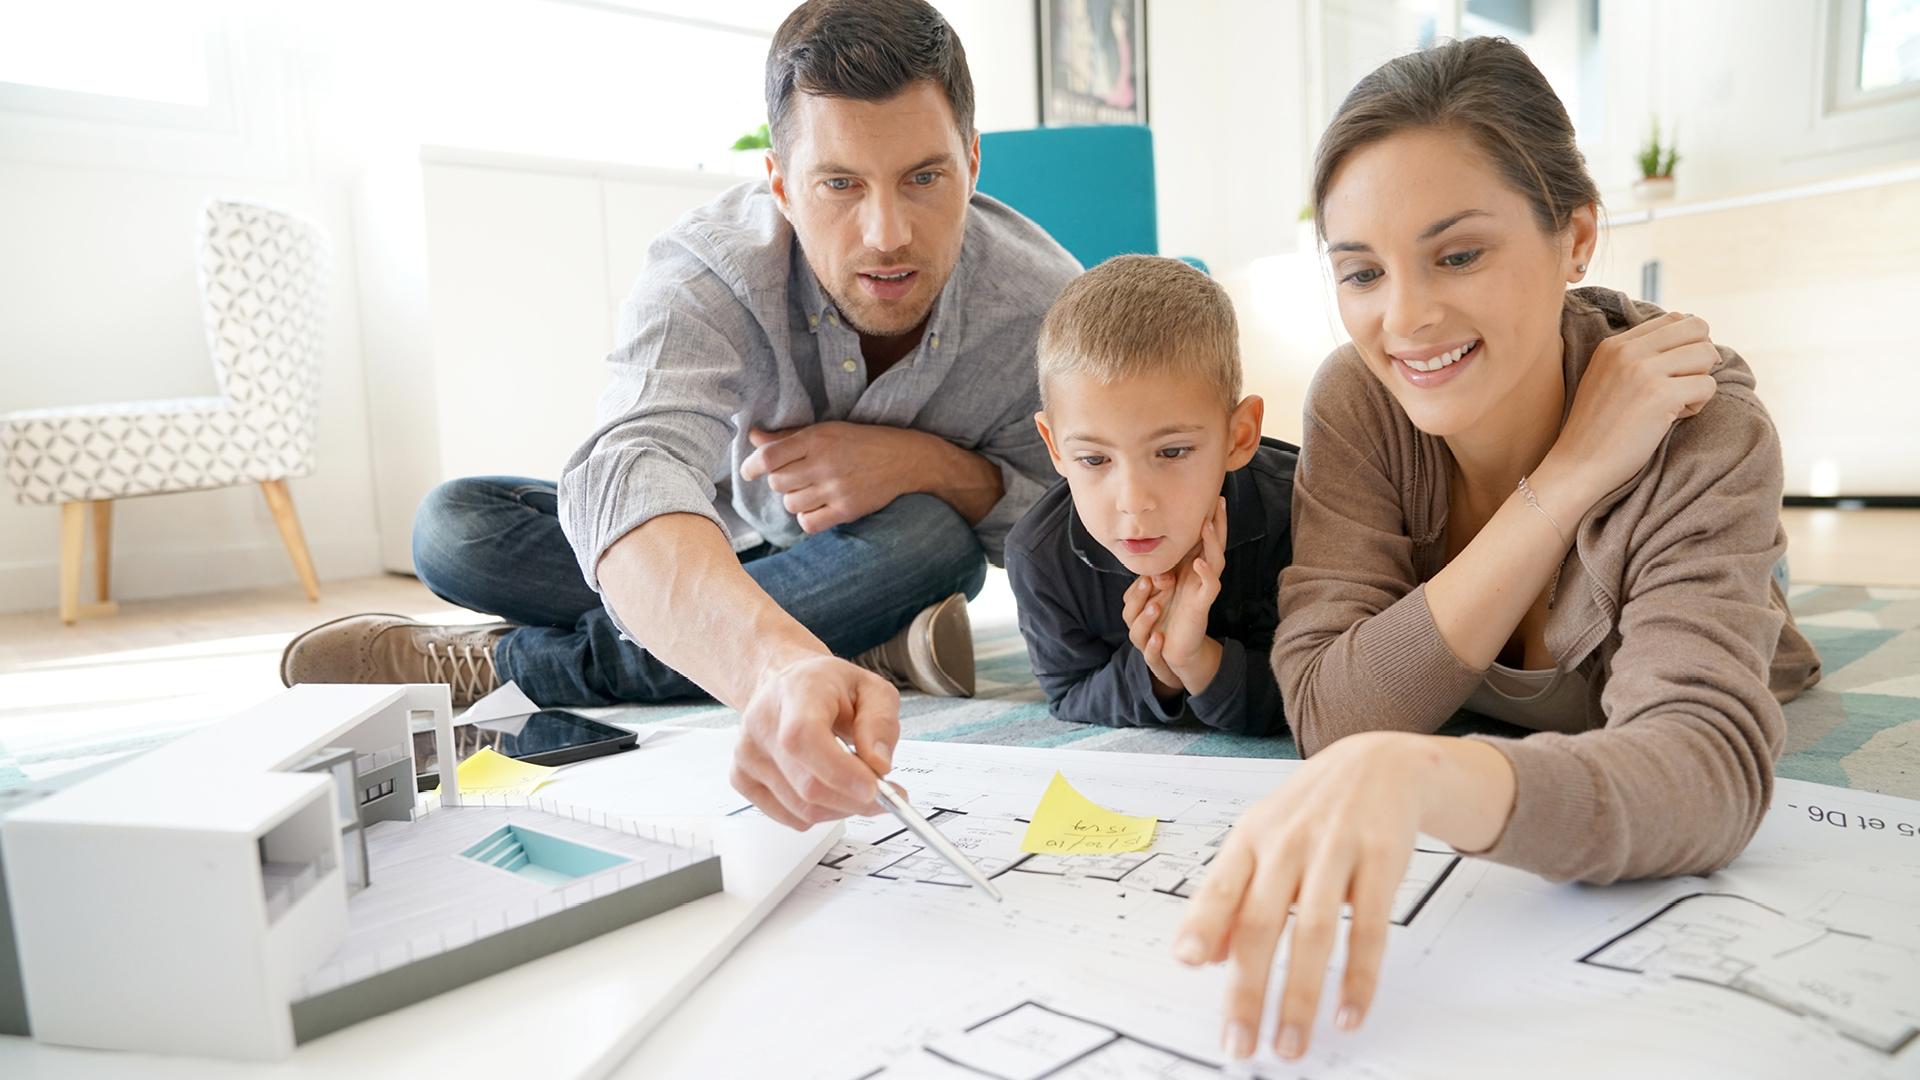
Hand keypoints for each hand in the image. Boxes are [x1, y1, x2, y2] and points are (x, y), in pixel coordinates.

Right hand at [730, 654, 901, 827]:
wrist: (785, 685)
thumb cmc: (827, 687)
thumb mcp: (871, 690)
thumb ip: (880, 723)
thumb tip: (878, 766)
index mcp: (796, 692)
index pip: (804, 737)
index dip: (839, 771)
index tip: (874, 787)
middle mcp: (762, 722)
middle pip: (807, 784)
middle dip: (855, 800)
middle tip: (885, 794)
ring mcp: (747, 754)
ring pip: (802, 809)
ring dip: (841, 808)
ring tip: (855, 783)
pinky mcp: (741, 779)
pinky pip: (791, 818)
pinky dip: (820, 813)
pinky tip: (828, 787)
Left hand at [741, 422, 918, 532]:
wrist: (904, 459)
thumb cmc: (860, 442)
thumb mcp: (825, 431)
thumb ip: (787, 437)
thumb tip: (753, 436)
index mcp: (816, 439)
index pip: (768, 457)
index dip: (751, 467)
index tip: (748, 472)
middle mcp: (824, 463)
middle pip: (777, 483)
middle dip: (780, 482)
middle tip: (795, 477)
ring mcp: (836, 488)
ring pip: (790, 503)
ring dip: (794, 499)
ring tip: (810, 490)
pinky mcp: (847, 510)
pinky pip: (808, 522)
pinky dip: (807, 517)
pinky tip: (817, 507)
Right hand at [1123, 572, 1180, 696]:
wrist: (1189, 648)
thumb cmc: (1180, 617)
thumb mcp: (1177, 596)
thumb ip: (1168, 580)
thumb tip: (1166, 569)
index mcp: (1142, 609)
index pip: (1131, 596)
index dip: (1141, 585)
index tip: (1154, 574)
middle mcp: (1140, 625)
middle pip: (1129, 612)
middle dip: (1138, 597)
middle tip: (1148, 583)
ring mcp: (1146, 643)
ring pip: (1135, 634)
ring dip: (1144, 620)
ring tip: (1156, 607)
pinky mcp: (1157, 660)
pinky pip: (1150, 657)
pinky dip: (1152, 648)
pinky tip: (1159, 638)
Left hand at [1155, 498, 1227, 693]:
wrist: (1172, 644)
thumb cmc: (1165, 613)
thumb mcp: (1158, 584)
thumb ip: (1159, 566)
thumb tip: (1153, 549)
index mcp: (1192, 567)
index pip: (1202, 539)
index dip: (1207, 519)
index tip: (1208, 498)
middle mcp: (1202, 575)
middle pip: (1215, 544)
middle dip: (1217, 523)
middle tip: (1219, 501)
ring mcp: (1204, 588)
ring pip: (1215, 560)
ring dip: (1212, 542)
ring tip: (1209, 524)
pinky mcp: (1203, 604)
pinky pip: (1209, 587)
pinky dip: (1206, 574)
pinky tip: (1201, 562)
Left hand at [1172, 733, 1513, 1060]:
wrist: (1378, 762)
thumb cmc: (1310, 809)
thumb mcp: (1260, 838)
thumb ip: (1230, 896)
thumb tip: (1204, 958)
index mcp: (1251, 838)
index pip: (1219, 886)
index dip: (1202, 925)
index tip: (1188, 963)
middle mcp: (1288, 843)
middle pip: (1261, 923)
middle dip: (1248, 990)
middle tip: (1241, 1042)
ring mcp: (1335, 850)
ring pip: (1312, 932)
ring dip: (1300, 996)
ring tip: (1291, 1042)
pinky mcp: (1381, 860)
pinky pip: (1368, 928)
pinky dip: (1359, 976)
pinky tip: (1349, 1011)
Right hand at [1549, 312, 1720, 507]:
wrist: (1578, 465)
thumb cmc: (1598, 429)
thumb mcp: (1607, 379)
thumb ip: (1637, 357)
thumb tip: (1694, 343)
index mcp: (1614, 344)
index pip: (1674, 319)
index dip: (1686, 344)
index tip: (1674, 371)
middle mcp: (1628, 350)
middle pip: (1697, 329)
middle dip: (1700, 357)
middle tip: (1684, 384)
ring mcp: (1643, 371)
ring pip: (1706, 355)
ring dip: (1699, 382)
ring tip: (1675, 404)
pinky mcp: (1660, 395)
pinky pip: (1707, 386)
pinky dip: (1697, 406)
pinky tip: (1671, 419)